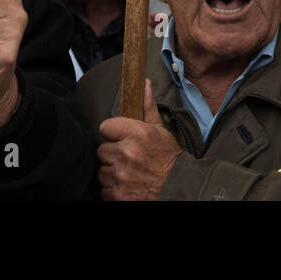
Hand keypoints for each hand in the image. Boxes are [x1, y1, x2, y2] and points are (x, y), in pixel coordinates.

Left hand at [97, 79, 181, 200]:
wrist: (179, 188)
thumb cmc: (169, 159)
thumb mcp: (160, 131)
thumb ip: (147, 108)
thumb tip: (143, 84)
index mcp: (137, 134)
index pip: (105, 127)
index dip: (113, 133)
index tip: (120, 138)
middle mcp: (127, 154)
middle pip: (102, 150)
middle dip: (112, 155)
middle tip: (128, 159)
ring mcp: (122, 176)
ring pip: (102, 171)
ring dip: (112, 173)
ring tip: (129, 173)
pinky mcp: (118, 195)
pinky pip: (104, 190)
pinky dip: (113, 190)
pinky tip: (127, 186)